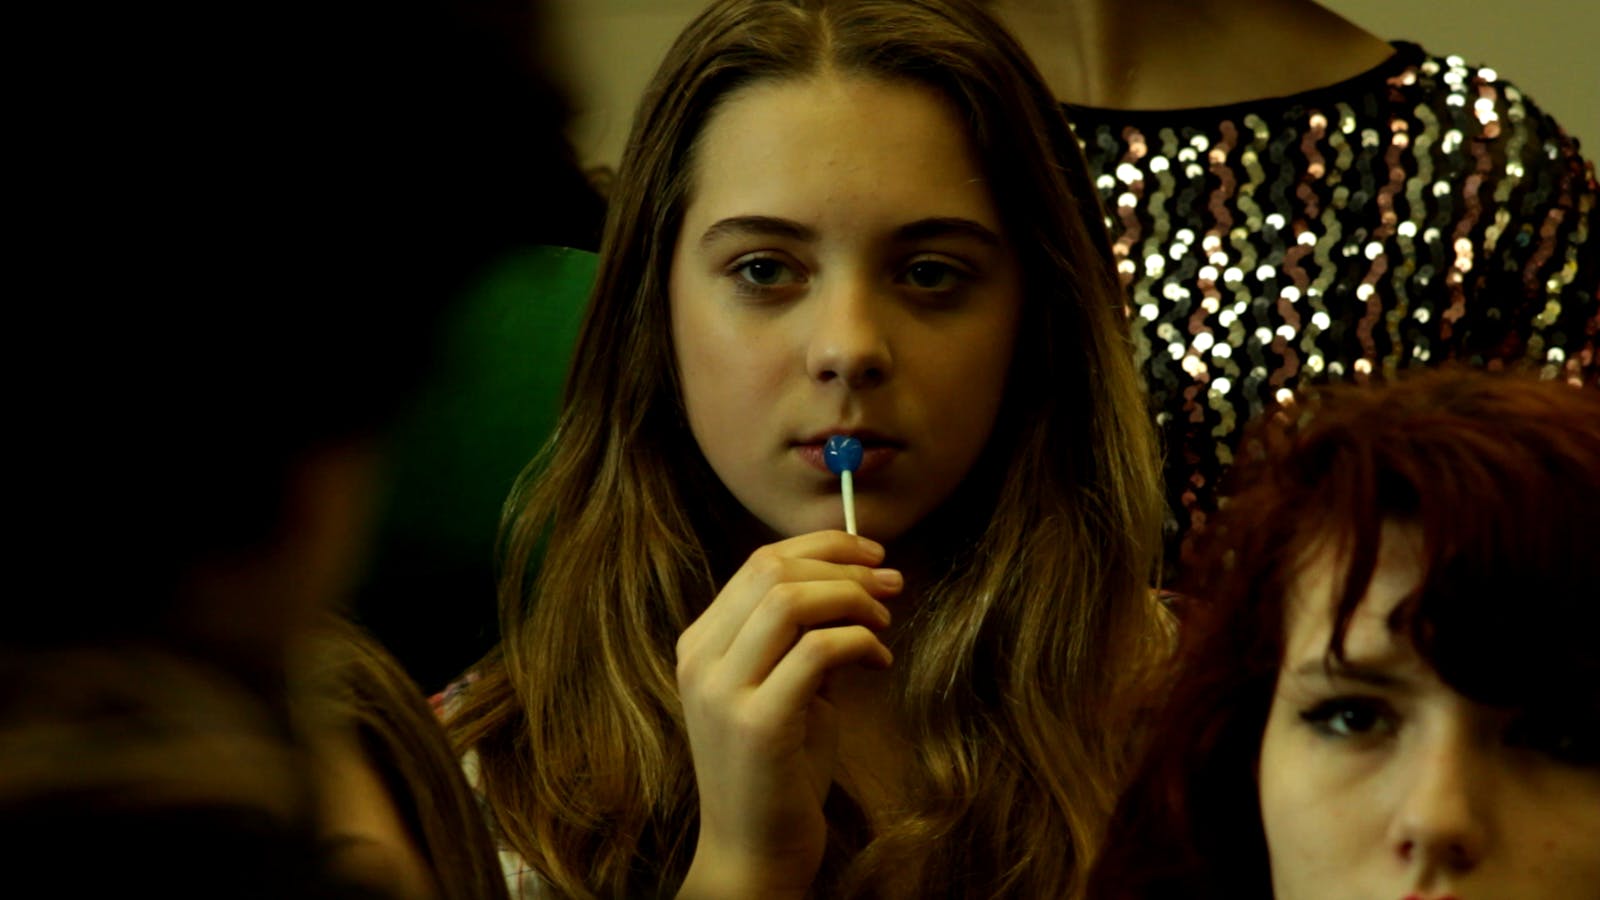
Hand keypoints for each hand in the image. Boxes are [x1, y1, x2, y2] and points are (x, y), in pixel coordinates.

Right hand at [674, 530, 898, 898]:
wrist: (753, 852)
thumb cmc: (779, 770)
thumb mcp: (784, 688)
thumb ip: (801, 637)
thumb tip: (858, 581)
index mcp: (700, 644)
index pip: (758, 562)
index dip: (822, 547)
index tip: (871, 555)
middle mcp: (700, 660)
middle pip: (772, 570)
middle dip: (843, 567)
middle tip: (891, 584)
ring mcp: (723, 691)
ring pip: (791, 601)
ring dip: (852, 600)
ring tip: (883, 625)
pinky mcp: (758, 724)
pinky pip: (816, 650)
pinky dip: (859, 642)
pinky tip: (879, 662)